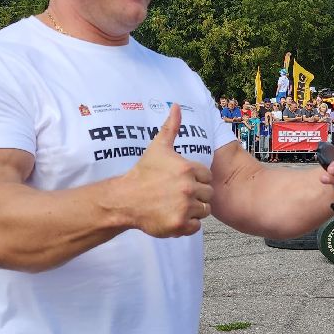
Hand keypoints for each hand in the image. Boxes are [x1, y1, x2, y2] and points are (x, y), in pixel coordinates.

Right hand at [123, 103, 212, 237]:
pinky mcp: (180, 225)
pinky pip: (196, 227)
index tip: (180, 181)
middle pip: (208, 194)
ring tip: (175, 205)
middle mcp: (188, 188)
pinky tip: (173, 216)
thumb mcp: (158, 148)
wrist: (125, 199)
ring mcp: (185, 207)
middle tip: (177, 195)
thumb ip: (171, 127)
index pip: (207, 177)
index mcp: (187, 169)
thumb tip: (177, 106)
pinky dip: (188, 225)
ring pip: (204, 211)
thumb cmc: (143, 173)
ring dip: (193, 210)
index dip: (196, 179)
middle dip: (196, 195)